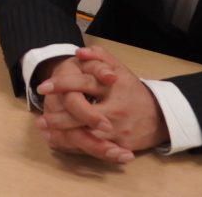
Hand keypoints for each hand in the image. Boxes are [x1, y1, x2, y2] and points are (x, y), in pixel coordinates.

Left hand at [34, 46, 168, 163]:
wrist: (161, 116)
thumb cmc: (134, 91)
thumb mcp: (121, 70)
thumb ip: (101, 58)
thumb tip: (79, 51)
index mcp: (112, 87)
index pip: (83, 84)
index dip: (61, 85)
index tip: (42, 87)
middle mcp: (115, 109)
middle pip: (81, 114)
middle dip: (58, 118)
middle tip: (40, 120)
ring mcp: (118, 129)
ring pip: (87, 135)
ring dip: (64, 136)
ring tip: (47, 134)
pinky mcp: (121, 146)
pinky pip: (97, 149)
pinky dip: (78, 148)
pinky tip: (63, 146)